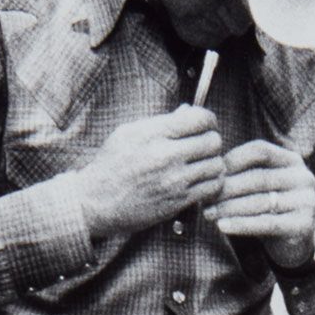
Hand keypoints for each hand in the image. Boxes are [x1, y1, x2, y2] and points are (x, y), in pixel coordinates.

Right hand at [75, 105, 224, 239]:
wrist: (97, 202)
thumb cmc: (111, 165)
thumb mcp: (128, 133)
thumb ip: (161, 122)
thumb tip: (187, 112)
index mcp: (153, 134)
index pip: (200, 119)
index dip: (208, 120)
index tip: (205, 125)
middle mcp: (166, 156)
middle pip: (213, 141)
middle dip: (212, 140)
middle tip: (204, 145)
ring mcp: (174, 180)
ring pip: (216, 165)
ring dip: (213, 162)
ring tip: (203, 163)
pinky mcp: (178, 201)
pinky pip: (212, 187)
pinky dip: (212, 182)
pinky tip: (202, 180)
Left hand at [203, 140, 314, 266]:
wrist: (297, 241)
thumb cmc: (272, 208)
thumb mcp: (262, 186)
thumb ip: (244, 174)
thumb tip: (210, 172)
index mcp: (292, 160)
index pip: (260, 150)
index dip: (233, 159)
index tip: (213, 173)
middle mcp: (303, 177)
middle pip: (258, 177)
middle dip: (227, 188)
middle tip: (205, 198)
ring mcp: (306, 201)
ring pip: (260, 201)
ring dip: (229, 208)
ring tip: (208, 214)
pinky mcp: (302, 225)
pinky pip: (266, 223)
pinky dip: (241, 225)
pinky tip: (222, 226)